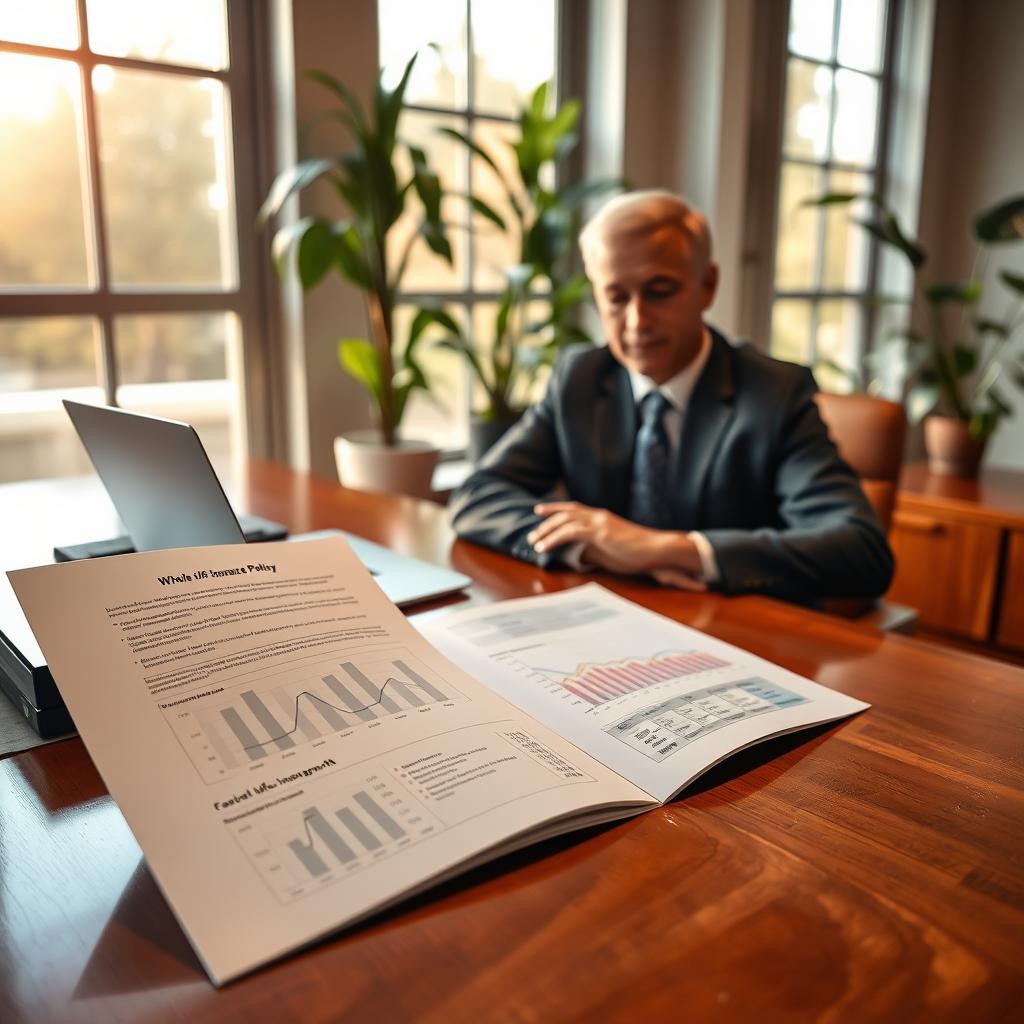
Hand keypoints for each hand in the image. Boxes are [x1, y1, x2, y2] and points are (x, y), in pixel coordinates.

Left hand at [529, 501, 706, 589]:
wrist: (657, 549)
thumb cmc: (640, 552)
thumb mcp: (614, 547)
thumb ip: (598, 546)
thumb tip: (583, 554)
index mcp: (602, 517)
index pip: (574, 508)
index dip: (555, 508)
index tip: (539, 510)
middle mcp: (598, 515)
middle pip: (565, 513)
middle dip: (545, 522)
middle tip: (532, 534)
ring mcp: (599, 522)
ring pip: (564, 521)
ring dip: (546, 531)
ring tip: (534, 542)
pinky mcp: (599, 532)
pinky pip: (570, 532)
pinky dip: (554, 538)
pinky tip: (545, 547)